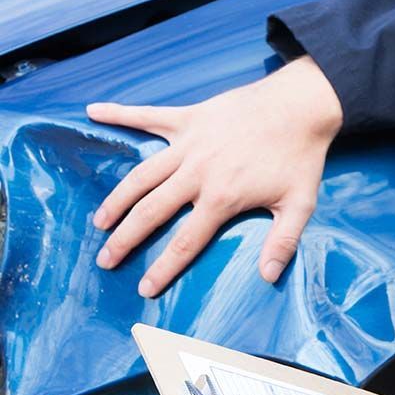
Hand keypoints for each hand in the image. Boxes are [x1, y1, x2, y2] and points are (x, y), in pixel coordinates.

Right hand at [87, 56, 342, 296]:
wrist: (301, 106)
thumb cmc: (301, 156)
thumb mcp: (300, 204)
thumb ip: (282, 242)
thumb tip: (268, 276)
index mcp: (222, 197)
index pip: (185, 242)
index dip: (163, 268)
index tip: (144, 288)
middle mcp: (198, 172)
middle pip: (151, 211)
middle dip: (125, 239)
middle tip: (105, 259)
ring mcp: (190, 143)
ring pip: (141, 174)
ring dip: (118, 198)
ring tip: (101, 221)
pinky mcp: (190, 118)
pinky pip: (148, 116)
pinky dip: (120, 114)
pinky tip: (93, 112)